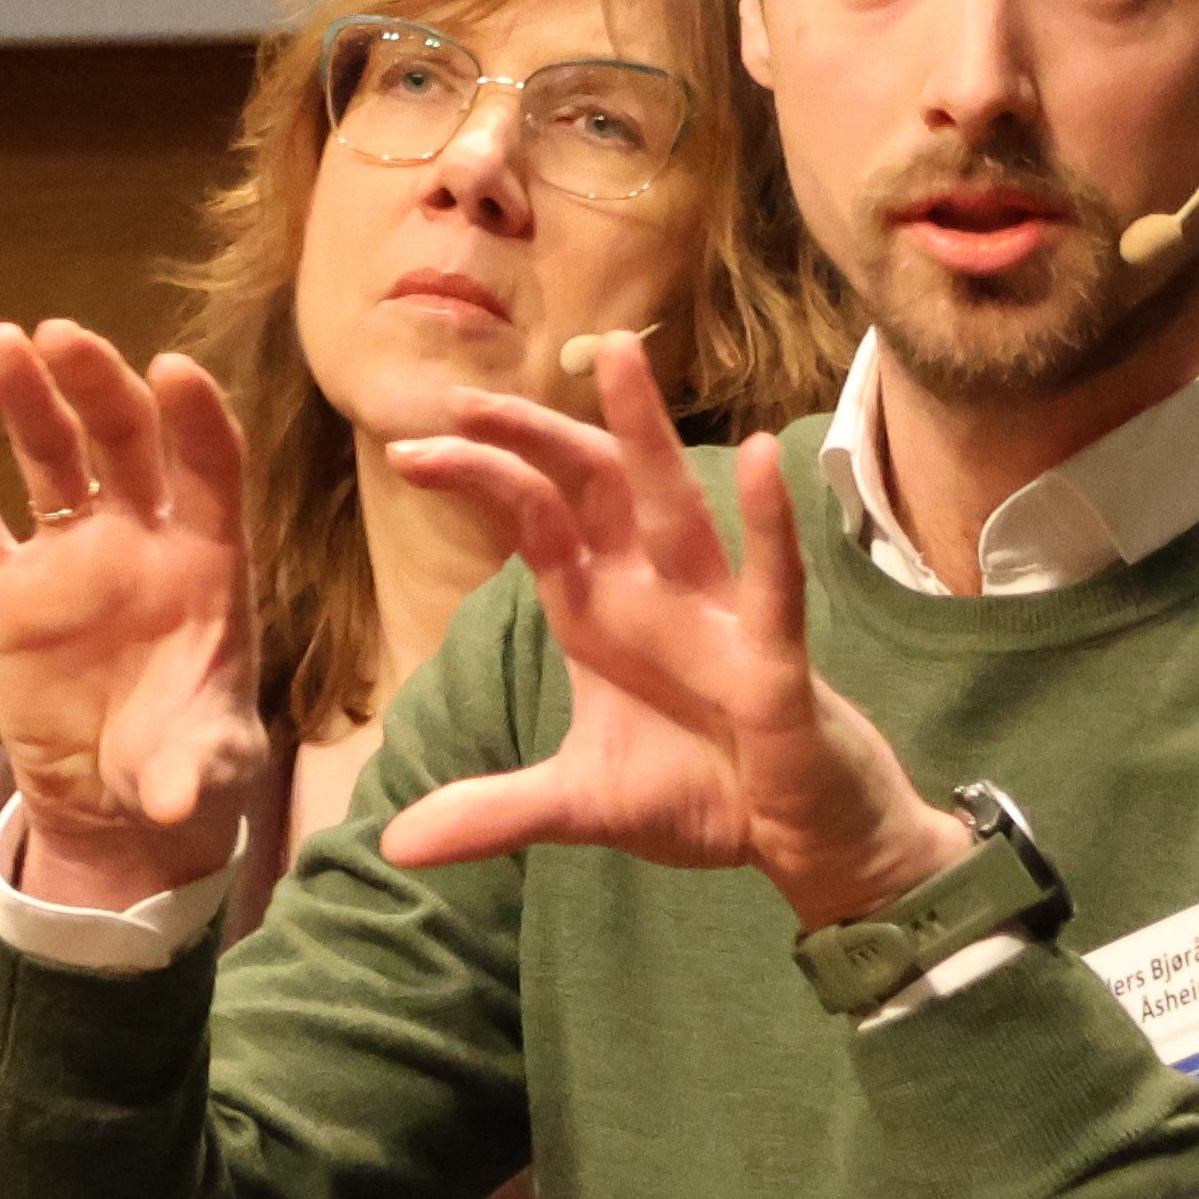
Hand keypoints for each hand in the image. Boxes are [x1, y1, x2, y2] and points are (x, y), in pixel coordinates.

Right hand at [0, 321, 272, 909]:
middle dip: (97, 386)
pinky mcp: (2, 588)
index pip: (209, 468)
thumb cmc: (182, 763)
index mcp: (207, 562)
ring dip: (26, 397)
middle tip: (63, 338)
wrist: (114, 799)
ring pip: (47, 457)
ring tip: (0, 342)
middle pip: (123, 440)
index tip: (170, 370)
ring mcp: (67, 556)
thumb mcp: (203, 769)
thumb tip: (166, 802)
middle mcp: (139, 538)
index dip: (195, 418)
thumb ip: (191, 771)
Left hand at [368, 341, 975, 924]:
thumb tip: (396, 844)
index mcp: (604, 612)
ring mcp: (719, 617)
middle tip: (463, 399)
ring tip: (619, 355)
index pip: (535, 523)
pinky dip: (768, 524)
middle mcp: (656, 595)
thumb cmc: (705, 793)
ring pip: (674, 506)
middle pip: (590, 490)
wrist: (801, 844)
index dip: (482, 481)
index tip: (409, 452)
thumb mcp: (581, 806)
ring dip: (645, 433)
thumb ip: (494, 811)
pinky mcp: (775, 659)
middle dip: (534, 438)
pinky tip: (758, 458)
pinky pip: (773, 582)